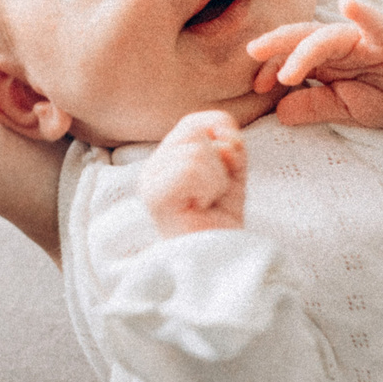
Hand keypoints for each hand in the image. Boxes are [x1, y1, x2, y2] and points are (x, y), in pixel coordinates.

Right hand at [137, 109, 248, 235]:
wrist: (221, 259)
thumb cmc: (222, 218)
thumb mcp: (232, 170)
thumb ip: (228, 141)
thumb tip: (223, 132)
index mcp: (167, 158)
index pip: (195, 122)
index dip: (222, 137)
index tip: (228, 170)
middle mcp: (153, 167)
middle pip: (194, 131)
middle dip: (220, 162)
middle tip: (215, 193)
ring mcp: (150, 181)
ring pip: (195, 150)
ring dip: (217, 178)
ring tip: (208, 202)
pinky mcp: (155, 196)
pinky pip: (191, 168)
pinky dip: (209, 187)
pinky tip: (202, 207)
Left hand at [247, 0, 382, 129]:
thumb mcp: (346, 111)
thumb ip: (314, 107)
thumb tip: (279, 111)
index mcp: (325, 62)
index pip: (291, 58)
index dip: (272, 67)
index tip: (256, 86)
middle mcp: (340, 47)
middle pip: (303, 38)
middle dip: (277, 44)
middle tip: (253, 52)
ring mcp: (364, 40)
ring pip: (330, 36)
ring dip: (308, 48)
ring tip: (289, 70)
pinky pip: (376, 25)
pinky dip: (364, 14)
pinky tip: (350, 4)